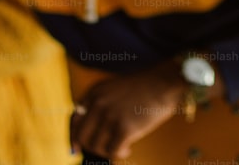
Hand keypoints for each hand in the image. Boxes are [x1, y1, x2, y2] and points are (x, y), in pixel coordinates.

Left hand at [70, 61, 185, 158]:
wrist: (165, 83)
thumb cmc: (145, 86)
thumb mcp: (115, 88)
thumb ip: (102, 104)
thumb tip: (93, 130)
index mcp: (95, 92)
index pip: (74, 119)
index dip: (73, 136)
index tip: (75, 147)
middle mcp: (98, 104)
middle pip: (82, 136)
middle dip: (89, 147)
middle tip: (102, 150)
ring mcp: (110, 116)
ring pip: (96, 147)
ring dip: (106, 152)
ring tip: (121, 147)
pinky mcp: (124, 128)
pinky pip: (112, 152)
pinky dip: (119, 154)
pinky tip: (128, 149)